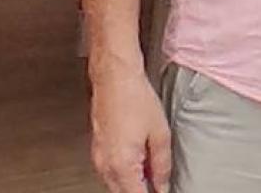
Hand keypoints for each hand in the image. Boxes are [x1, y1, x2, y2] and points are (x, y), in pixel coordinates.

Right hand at [90, 60, 171, 192]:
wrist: (115, 78)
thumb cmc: (134, 98)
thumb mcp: (160, 134)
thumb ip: (162, 166)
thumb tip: (163, 185)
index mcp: (122, 165)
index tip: (161, 192)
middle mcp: (105, 165)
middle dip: (141, 191)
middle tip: (158, 183)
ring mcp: (98, 158)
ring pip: (115, 185)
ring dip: (132, 184)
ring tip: (150, 171)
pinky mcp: (96, 151)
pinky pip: (109, 172)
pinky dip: (123, 173)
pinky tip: (137, 162)